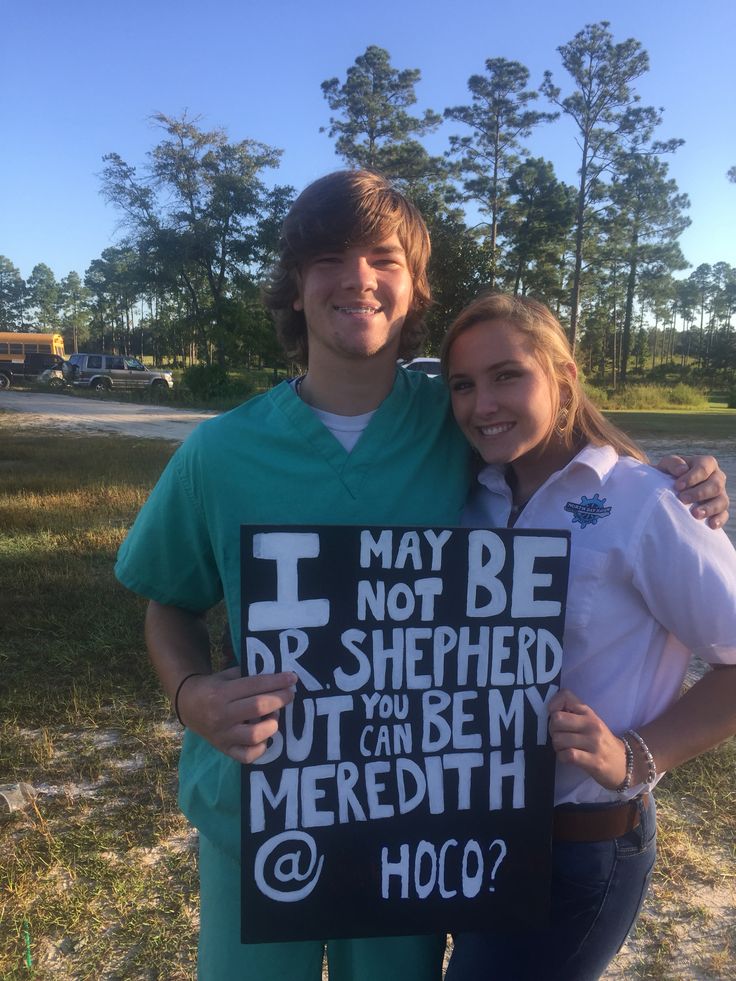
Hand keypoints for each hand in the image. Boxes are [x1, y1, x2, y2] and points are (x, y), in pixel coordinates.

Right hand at [177, 668, 296, 763]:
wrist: (188, 705)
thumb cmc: (213, 688)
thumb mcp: (227, 675)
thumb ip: (249, 676)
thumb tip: (278, 677)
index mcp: (221, 693)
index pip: (255, 685)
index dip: (277, 681)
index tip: (292, 678)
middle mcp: (221, 715)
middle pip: (258, 707)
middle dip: (279, 699)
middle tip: (290, 694)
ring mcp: (222, 736)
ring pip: (254, 735)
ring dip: (272, 724)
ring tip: (274, 716)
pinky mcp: (224, 750)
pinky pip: (247, 756)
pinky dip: (260, 748)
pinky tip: (265, 737)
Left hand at [548, 689, 627, 790]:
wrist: (624, 763)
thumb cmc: (600, 741)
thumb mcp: (589, 722)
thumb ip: (572, 714)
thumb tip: (549, 712)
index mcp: (588, 712)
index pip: (565, 695)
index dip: (553, 705)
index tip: (555, 716)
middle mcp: (591, 724)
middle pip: (556, 719)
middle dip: (552, 730)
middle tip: (559, 736)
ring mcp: (594, 743)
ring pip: (559, 739)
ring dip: (557, 746)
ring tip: (564, 748)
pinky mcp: (594, 761)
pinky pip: (568, 755)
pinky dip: (562, 757)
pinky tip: (568, 758)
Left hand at [656, 454, 728, 529]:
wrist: (666, 488)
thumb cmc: (668, 474)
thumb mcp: (667, 465)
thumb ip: (673, 463)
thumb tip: (682, 470)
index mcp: (706, 463)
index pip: (704, 468)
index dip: (692, 477)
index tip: (677, 486)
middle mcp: (717, 477)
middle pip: (715, 485)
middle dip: (699, 493)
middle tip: (682, 499)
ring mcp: (720, 494)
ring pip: (722, 501)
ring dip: (709, 508)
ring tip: (695, 514)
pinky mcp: (719, 509)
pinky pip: (724, 515)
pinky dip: (719, 520)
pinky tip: (710, 525)